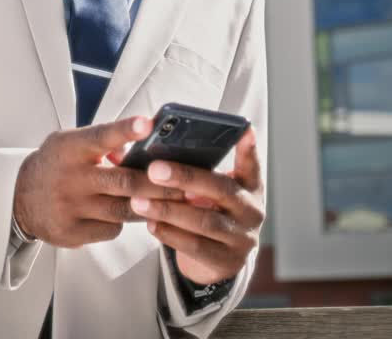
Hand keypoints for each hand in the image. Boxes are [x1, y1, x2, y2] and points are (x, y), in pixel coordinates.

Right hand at [13, 116, 185, 247]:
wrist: (19, 200)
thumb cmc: (55, 166)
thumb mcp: (70, 144)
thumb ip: (101, 143)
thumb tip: (138, 147)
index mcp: (70, 149)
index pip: (101, 136)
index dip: (125, 130)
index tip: (148, 123)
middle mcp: (70, 179)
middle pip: (124, 182)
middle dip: (159, 183)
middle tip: (186, 182)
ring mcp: (70, 208)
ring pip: (124, 210)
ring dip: (151, 205)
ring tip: (174, 201)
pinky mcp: (71, 233)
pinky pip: (111, 230)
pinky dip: (124, 222)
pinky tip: (128, 214)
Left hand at [129, 126, 263, 284]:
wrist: (218, 261)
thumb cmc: (208, 213)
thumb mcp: (211, 192)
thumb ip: (195, 172)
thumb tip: (146, 152)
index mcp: (250, 188)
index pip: (252, 164)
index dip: (248, 148)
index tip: (243, 129)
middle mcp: (252, 211)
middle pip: (221, 190)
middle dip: (185, 177)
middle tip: (153, 169)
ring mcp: (242, 239)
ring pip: (204, 221)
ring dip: (168, 210)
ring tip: (139, 200)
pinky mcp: (226, 262)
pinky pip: (195, 247)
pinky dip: (169, 234)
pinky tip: (150, 223)